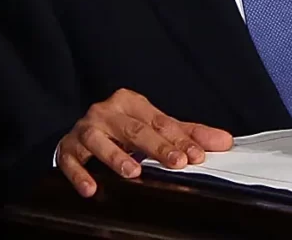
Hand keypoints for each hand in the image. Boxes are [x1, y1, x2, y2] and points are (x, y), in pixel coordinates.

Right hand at [56, 89, 232, 198]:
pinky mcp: (66, 148)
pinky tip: (92, 187)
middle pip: (133, 129)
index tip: (196, 155)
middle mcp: (106, 112)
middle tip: (176, 162)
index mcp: (130, 102)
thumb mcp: (154, 127)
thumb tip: (225, 141)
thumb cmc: (122, 130)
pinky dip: (80, 173)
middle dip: (156, 146)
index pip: (159, 121)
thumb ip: (188, 134)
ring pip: (98, 140)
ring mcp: (85, 129)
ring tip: (133, 172)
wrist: (79, 134)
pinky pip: (72, 159)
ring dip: (115, 156)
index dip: (179, 138)